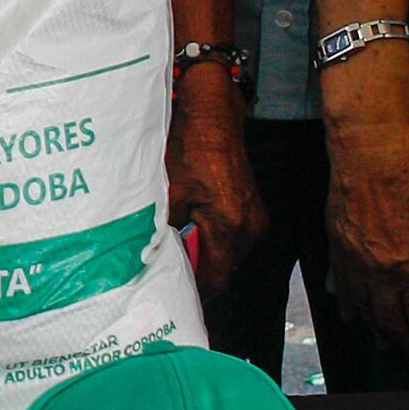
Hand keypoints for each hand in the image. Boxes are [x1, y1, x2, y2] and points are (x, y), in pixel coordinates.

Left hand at [168, 85, 264, 295]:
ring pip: (228, 254)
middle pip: (224, 269)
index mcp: (230, 225)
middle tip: (169, 273)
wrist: (213, 116)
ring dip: (205, 256)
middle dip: (197, 273)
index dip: (195, 291)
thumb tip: (153, 259)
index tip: (174, 293)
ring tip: (178, 250)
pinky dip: (214, 240)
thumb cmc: (190, 147)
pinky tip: (192, 230)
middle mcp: (249, 226)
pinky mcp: (253, 208)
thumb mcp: (169, 193)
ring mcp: (255, 217)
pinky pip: (233, 237)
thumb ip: (164, 231)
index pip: (216, 279)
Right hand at [320, 111, 408, 351]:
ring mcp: (355, 256)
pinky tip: (349, 312)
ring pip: (365, 306)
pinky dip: (346, 301)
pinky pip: (341, 281)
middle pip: (393, 320)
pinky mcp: (338, 240)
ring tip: (385, 344)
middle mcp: (382, 269)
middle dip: (407, 344)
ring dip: (377, 329)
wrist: (371, 140)